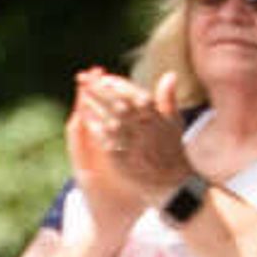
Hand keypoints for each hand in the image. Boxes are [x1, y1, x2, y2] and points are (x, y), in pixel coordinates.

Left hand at [72, 66, 192, 204]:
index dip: (120, 85)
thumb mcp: (174, 121)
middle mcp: (146, 129)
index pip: (137, 95)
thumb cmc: (172, 149)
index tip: (105, 77)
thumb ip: (168, 98)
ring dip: (94, 106)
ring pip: (110, 121)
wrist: (171, 181)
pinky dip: (94, 127)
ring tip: (82, 95)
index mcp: (158, 118)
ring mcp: (133, 145)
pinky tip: (84, 118)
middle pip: (120, 105)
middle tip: (84, 79)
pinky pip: (104, 140)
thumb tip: (170, 74)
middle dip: (100, 90)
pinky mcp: (121, 159)